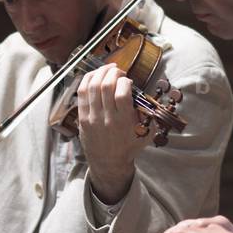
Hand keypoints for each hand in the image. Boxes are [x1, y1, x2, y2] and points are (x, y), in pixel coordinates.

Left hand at [76, 63, 152, 202]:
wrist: (108, 163)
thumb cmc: (129, 147)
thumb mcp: (146, 134)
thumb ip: (150, 116)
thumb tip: (150, 98)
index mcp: (124, 121)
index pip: (122, 92)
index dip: (125, 81)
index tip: (128, 81)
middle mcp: (107, 118)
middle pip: (106, 85)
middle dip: (112, 72)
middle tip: (117, 71)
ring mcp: (92, 117)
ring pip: (92, 86)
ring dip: (100, 72)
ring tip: (107, 69)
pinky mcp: (82, 117)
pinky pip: (81, 93)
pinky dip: (87, 80)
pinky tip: (94, 75)